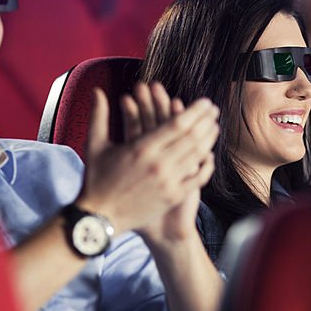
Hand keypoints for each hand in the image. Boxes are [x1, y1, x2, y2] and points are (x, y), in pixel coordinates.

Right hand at [77, 84, 217, 234]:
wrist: (100, 219)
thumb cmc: (95, 180)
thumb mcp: (95, 145)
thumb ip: (99, 116)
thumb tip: (97, 91)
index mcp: (141, 148)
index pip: (177, 124)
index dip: (195, 111)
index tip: (205, 102)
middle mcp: (158, 164)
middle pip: (192, 137)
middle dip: (206, 121)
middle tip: (215, 110)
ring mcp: (168, 182)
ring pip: (197, 156)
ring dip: (209, 139)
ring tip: (214, 127)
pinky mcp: (173, 197)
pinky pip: (197, 178)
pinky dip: (206, 165)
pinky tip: (209, 155)